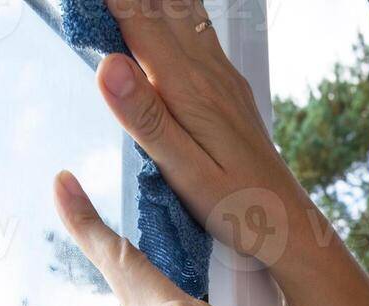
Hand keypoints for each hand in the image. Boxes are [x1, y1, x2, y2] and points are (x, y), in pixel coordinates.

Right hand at [95, 1, 312, 265]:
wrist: (288, 221)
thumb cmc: (238, 206)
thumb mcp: (184, 171)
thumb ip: (145, 117)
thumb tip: (110, 65)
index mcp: (189, 89)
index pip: (138, 20)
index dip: (109, 3)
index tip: (80, 3)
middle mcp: (208, 71)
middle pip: (162, 5)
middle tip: (96, 5)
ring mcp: (221, 74)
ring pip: (183, 10)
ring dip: (152, 0)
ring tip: (122, 5)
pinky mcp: (227, 84)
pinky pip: (196, 28)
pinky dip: (169, 12)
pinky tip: (159, 12)